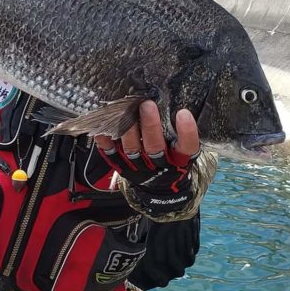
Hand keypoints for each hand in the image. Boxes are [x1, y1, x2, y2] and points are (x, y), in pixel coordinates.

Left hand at [95, 101, 199, 215]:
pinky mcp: (121, 165)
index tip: (183, 113)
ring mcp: (138, 166)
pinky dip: (105, 140)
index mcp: (179, 159)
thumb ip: (178, 132)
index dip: (186, 132)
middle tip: (147, 104)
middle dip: (150, 126)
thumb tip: (169, 100)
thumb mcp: (182, 150)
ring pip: (132, 149)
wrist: (159, 190)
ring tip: (125, 110)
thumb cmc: (172, 159)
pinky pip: (111, 153)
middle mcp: (159, 164)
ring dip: (128, 130)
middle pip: (155, 146)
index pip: (187, 147)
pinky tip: (102, 127)